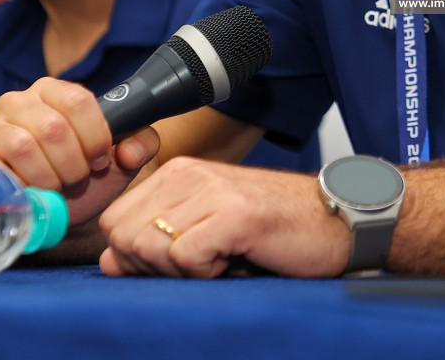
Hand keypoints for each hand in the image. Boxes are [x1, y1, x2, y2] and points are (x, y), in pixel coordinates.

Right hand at [0, 76, 159, 226]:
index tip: (100, 161)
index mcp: (54, 91)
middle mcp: (18, 101)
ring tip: (54, 189)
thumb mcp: (117, 161)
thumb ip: (140, 144)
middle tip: (76, 181)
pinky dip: (15, 185)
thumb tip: (130, 150)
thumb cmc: (80, 178)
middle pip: (53, 127)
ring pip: (23, 146)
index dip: (95, 136)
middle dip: (72, 164)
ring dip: (47, 178)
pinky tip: (26, 193)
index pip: (78, 99)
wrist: (44, 210)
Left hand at [96, 156, 349, 278]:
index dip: (135, 255)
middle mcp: (189, 172)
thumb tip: (109, 260)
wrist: (336, 223)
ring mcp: (211, 189)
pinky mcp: (233, 213)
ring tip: (221, 258)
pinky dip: (205, 272)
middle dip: (152, 266)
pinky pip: (183, 256)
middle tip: (200, 264)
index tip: (178, 261)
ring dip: (181, 270)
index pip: (114, 221)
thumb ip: (154, 244)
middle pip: (123, 235)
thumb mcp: (205, 235)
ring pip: (148, 246)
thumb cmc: (273, 233)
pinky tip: (235, 259)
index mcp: (177, 173)